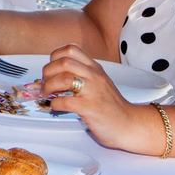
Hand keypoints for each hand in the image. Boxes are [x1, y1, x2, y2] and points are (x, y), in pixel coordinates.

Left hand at [32, 45, 152, 152]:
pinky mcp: (90, 108)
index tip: (51, 69)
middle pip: (64, 62)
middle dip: (47, 72)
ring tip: (47, 95)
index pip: (71, 49)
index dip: (55, 56)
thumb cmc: (112, 107)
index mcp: (95, 68)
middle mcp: (94, 77)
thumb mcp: (99, 83)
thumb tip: (54, 75)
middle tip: (44, 83)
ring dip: (48, 86)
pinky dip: (55, 104)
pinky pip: (65, 101)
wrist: (130, 125)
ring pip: (63, 78)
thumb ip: (82, 75)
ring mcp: (93, 92)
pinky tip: (55, 107)